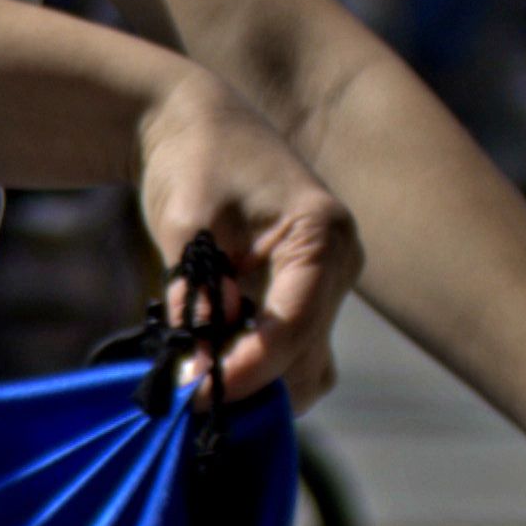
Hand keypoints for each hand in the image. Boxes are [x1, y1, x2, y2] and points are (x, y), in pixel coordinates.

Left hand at [131, 74, 357, 410]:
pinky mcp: (306, 296)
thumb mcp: (185, 225)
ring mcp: (329, 283)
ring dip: (256, 386)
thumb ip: (194, 292)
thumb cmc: (193, 163)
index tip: (196, 392)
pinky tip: (211, 366)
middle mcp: (340, 263)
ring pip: (306, 365)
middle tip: (186, 398)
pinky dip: (257, 370)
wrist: (198, 127)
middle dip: (252, 386)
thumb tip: (200, 360)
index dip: (247, 368)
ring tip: (194, 384)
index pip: (294, 324)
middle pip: (307, 356)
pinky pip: (294, 352)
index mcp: (320, 235)